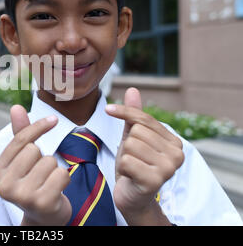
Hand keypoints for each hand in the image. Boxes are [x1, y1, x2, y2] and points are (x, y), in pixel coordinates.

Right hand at [0, 105, 71, 225]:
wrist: (44, 216)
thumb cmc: (34, 182)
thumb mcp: (24, 159)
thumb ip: (21, 134)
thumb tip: (16, 107)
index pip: (20, 139)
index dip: (38, 127)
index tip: (53, 119)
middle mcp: (3, 186)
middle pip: (35, 150)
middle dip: (44, 158)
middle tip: (40, 175)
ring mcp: (21, 196)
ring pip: (49, 161)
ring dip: (54, 170)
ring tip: (47, 183)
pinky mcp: (41, 203)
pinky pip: (61, 174)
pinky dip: (64, 179)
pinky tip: (56, 190)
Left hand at [105, 88, 183, 224]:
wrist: (132, 197)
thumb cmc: (133, 166)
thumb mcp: (132, 138)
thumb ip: (134, 116)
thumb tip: (132, 89)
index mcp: (174, 141)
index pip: (144, 118)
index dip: (124, 112)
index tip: (108, 109)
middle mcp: (177, 154)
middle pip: (136, 132)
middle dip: (127, 145)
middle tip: (133, 160)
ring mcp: (168, 168)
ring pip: (130, 145)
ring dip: (124, 157)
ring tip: (133, 168)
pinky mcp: (155, 180)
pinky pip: (126, 160)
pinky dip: (122, 168)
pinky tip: (131, 176)